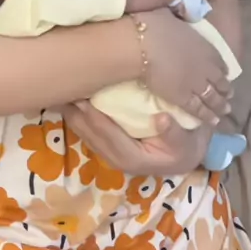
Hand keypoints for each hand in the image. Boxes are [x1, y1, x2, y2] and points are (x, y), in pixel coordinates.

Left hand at [63, 101, 213, 174]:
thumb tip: (162, 119)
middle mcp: (118, 159)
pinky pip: (88, 131)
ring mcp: (111, 153)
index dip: (95, 120)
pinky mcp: (108, 145)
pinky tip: (70, 100)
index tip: (84, 100)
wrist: (187, 154)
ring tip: (62, 92)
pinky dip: (77, 116)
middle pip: (91, 136)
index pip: (110, 137)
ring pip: (86, 135)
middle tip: (65, 90)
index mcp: (134, 159)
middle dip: (77, 115)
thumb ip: (174, 133)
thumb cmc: (186, 146)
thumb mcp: (187, 142)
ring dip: (73, 115)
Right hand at [136, 8, 232, 125]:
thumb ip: (178, 7)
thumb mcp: (168, 8)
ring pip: (212, 97)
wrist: (140, 43)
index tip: (225, 73)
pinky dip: (206, 116)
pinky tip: (212, 121)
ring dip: (220, 105)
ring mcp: (196, 83)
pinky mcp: (182, 97)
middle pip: (220, 81)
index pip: (219, 60)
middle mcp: (206, 66)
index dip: (222, 68)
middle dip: (225, 90)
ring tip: (224, 110)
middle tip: (229, 96)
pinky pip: (198, 109)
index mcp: (204, 45)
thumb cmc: (151, 23)